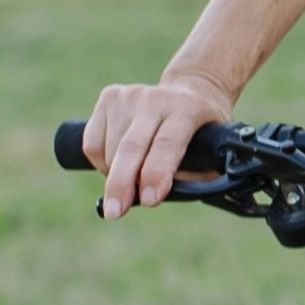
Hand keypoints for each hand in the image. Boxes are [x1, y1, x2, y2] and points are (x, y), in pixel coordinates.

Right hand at [86, 68, 235, 218]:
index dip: (156, 174)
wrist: (190, 93)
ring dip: (115, 177)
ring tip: (133, 180)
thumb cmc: (201, 133)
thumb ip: (192, 178)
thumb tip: (154, 199)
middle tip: (116, 212)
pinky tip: (117, 164)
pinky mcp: (109, 97)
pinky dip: (100, 163)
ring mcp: (130, 96)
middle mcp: (156, 99)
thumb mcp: (211, 152)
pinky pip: (92, 143)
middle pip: (131, 147)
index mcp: (187, 108)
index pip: (167, 143)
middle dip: (121, 184)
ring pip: (110, 150)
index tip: (149, 200)